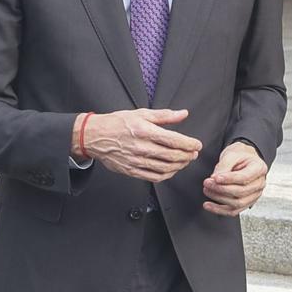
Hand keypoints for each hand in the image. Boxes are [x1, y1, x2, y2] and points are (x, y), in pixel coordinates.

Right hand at [76, 108, 201, 182]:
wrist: (95, 136)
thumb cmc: (117, 123)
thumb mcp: (141, 113)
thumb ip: (164, 115)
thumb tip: (183, 114)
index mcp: (144, 131)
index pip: (174, 140)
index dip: (189, 144)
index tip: (197, 145)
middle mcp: (141, 147)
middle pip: (172, 156)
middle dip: (187, 155)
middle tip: (194, 153)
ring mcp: (136, 161)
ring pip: (165, 168)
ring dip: (179, 166)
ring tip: (185, 161)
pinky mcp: (131, 171)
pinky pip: (154, 177)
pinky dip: (167, 175)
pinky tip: (171, 170)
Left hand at [202, 141, 267, 216]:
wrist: (244, 160)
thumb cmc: (240, 156)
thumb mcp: (232, 154)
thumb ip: (224, 165)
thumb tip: (215, 179)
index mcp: (259, 168)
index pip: (244, 177)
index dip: (229, 179)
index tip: (215, 178)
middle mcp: (259, 184)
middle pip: (241, 192)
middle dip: (221, 189)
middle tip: (207, 183)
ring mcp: (254, 195)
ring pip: (237, 203)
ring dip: (219, 198)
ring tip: (207, 190)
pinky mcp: (246, 203)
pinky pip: (233, 211)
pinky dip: (219, 210)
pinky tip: (208, 205)